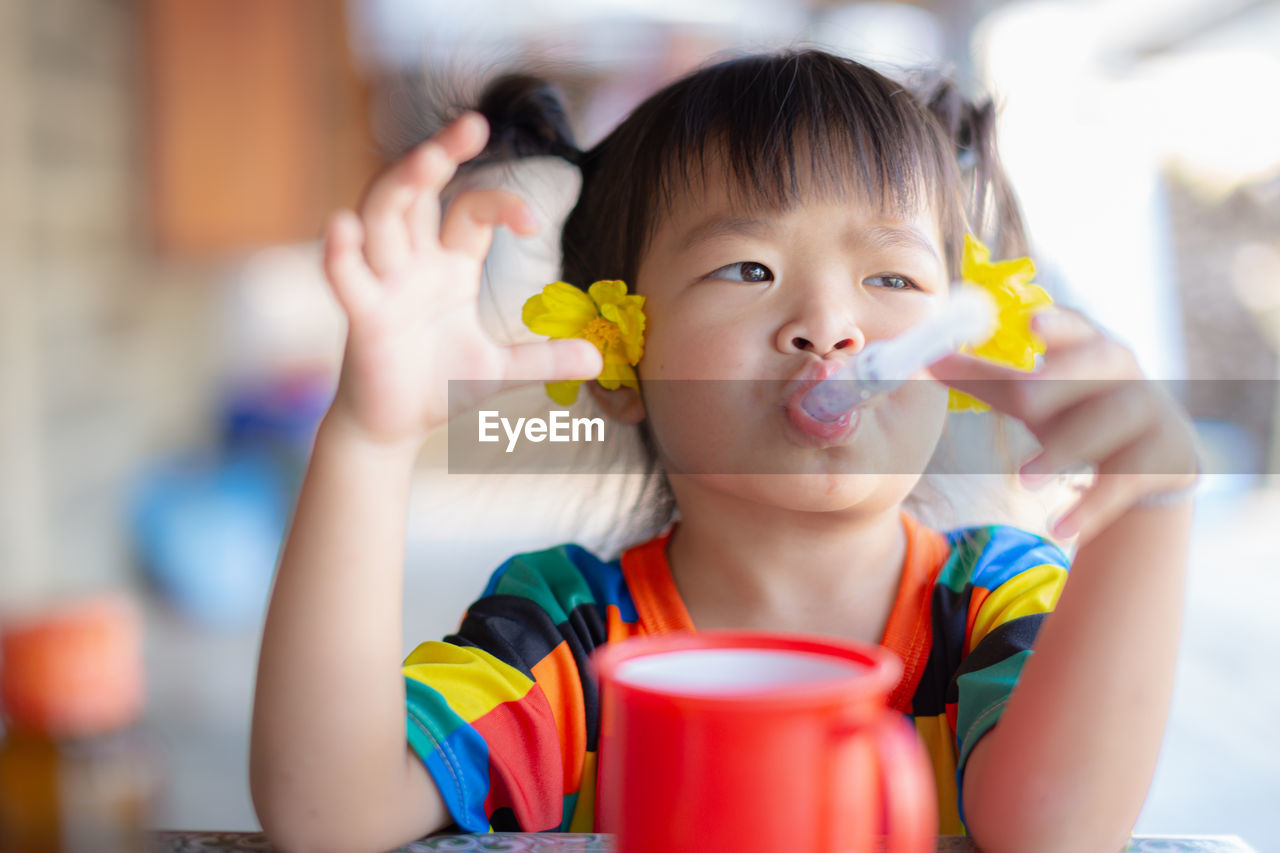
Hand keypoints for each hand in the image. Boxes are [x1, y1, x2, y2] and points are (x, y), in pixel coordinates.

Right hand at [322, 112, 601, 446]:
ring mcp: (383, 284)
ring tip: (428, 158)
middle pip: (418, 191)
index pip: (471, 211)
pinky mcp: (361, 317)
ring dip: (401, 184)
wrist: (392, 425)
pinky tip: (343, 227)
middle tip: (474, 123)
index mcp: (448, 264)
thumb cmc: (438, 386)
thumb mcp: (500, 371)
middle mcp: (412, 262)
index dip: (501, 204)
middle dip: (440, 153)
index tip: (534, 222)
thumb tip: (598, 357)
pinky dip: (341, 253)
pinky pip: (345, 278)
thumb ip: (544, 359)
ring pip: (381, 216)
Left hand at [928, 308, 1198, 541]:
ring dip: (1064, 451)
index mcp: (1087, 345)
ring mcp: (1146, 411)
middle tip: (1023, 400)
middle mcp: (1121, 371)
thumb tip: (925, 360)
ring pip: (1107, 423)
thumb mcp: (1036, 391)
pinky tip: (1059, 530)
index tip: (1032, 323)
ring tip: (1024, 481)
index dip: (1056, 324)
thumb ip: (983, 377)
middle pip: (1095, 366)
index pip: (1074, 326)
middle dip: (1058, 382)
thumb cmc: (1078, 406)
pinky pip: (1122, 482)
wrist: (1156, 453)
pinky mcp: (1159, 457)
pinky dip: (1090, 509)